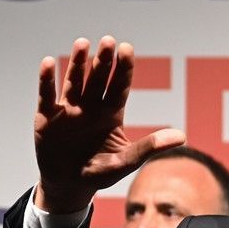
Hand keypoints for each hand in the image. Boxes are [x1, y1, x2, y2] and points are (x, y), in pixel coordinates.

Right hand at [33, 37, 184, 212]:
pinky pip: (47, 95)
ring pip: (74, 81)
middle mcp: (90, 105)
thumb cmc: (100, 172)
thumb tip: (182, 136)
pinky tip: (49, 63)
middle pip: (98, 78)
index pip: (119, 86)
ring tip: (83, 43)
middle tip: (108, 41)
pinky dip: (47, 80)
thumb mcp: (126, 161)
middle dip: (103, 60)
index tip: (126, 49)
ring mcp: (68, 109)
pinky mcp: (47, 116)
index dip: (123, 68)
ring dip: (77, 64)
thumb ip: (150, 147)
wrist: (69, 186)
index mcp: (111, 113)